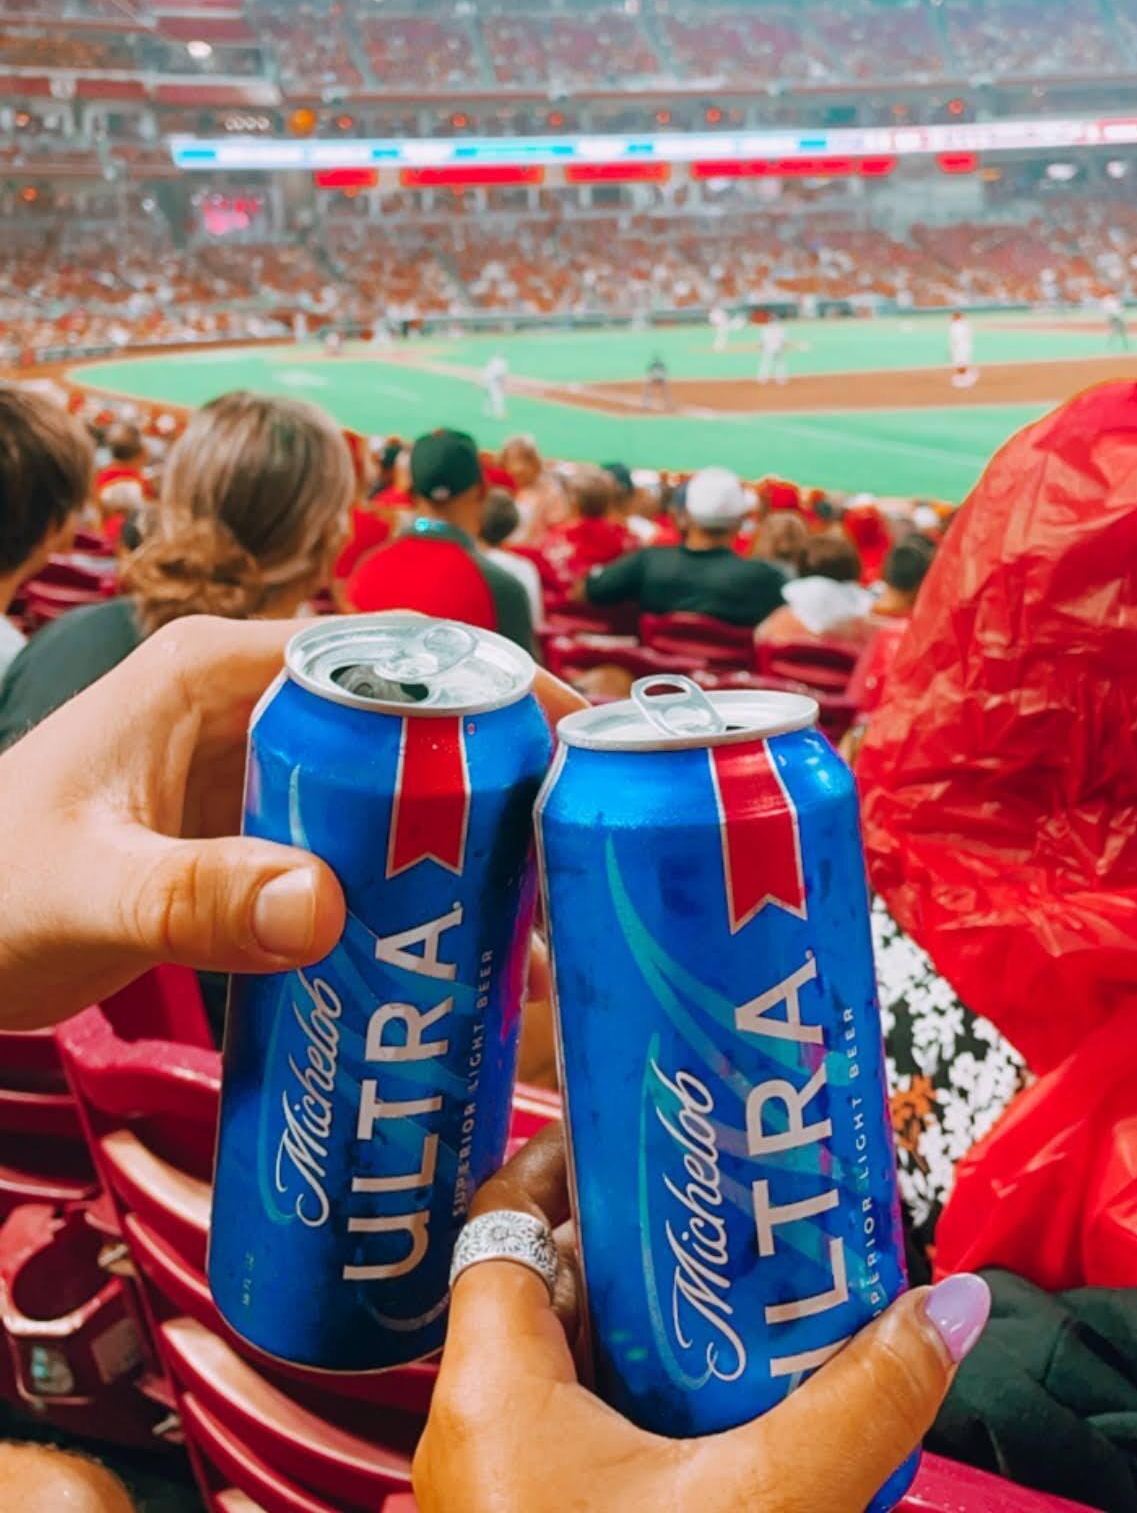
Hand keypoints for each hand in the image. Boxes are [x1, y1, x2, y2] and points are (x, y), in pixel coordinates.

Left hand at [0, 616, 582, 1030]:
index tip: (574, 736)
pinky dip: (407, 890)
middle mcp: (242, 707)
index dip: (487, 682)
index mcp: (210, 672)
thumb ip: (196, 899)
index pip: (381, 651)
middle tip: (579, 849)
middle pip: (402, 720)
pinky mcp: (244, 838)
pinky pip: (349, 847)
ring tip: (543, 919)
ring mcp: (246, 773)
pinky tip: (453, 955)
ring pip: (385, 788)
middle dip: (494, 776)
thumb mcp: (87, 894)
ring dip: (459, 844)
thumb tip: (325, 906)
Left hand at [415, 1125, 990, 1512]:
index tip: (646, 1130)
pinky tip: (729, 1432)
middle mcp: (468, 1436)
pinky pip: (580, 1451)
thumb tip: (945, 1311)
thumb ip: (858, 1404)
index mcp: (486, 1388)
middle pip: (543, 1289)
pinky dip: (646, 1423)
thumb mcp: (759, 1508)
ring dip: (650, 1341)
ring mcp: (493, 1501)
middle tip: (730, 1217)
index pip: (501, 1214)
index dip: (568, 1158)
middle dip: (640, 1252)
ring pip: (566, 1377)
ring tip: (745, 1311)